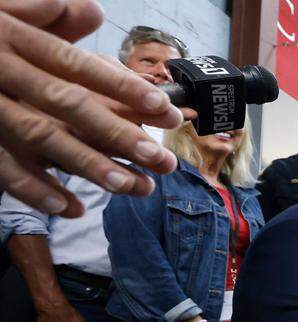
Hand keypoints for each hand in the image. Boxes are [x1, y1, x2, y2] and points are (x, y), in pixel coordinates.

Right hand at [0, 8, 183, 217]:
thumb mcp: (1, 7)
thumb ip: (45, 10)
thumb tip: (93, 11)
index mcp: (13, 38)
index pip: (74, 64)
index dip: (118, 85)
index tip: (161, 106)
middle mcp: (0, 71)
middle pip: (65, 103)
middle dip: (114, 131)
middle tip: (157, 155)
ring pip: (39, 135)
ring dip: (83, 163)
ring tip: (127, 185)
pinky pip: (2, 164)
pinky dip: (33, 187)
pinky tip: (70, 206)